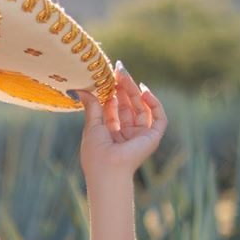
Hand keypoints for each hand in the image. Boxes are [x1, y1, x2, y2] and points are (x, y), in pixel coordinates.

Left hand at [72, 63, 167, 179]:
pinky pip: (158, 117)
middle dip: (124, 88)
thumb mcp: (92, 126)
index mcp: (111, 133)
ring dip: (135, 91)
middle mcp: (126, 134)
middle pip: (128, 105)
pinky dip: (154, 104)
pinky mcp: (153, 137)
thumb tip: (82, 90)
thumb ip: (92, 107)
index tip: (109, 76)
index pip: (114, 108)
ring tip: (126, 77)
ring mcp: (140, 135)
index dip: (112, 92)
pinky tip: (144, 92)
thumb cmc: (96, 153)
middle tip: (120, 70)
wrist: (108, 170)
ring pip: (141, 108)